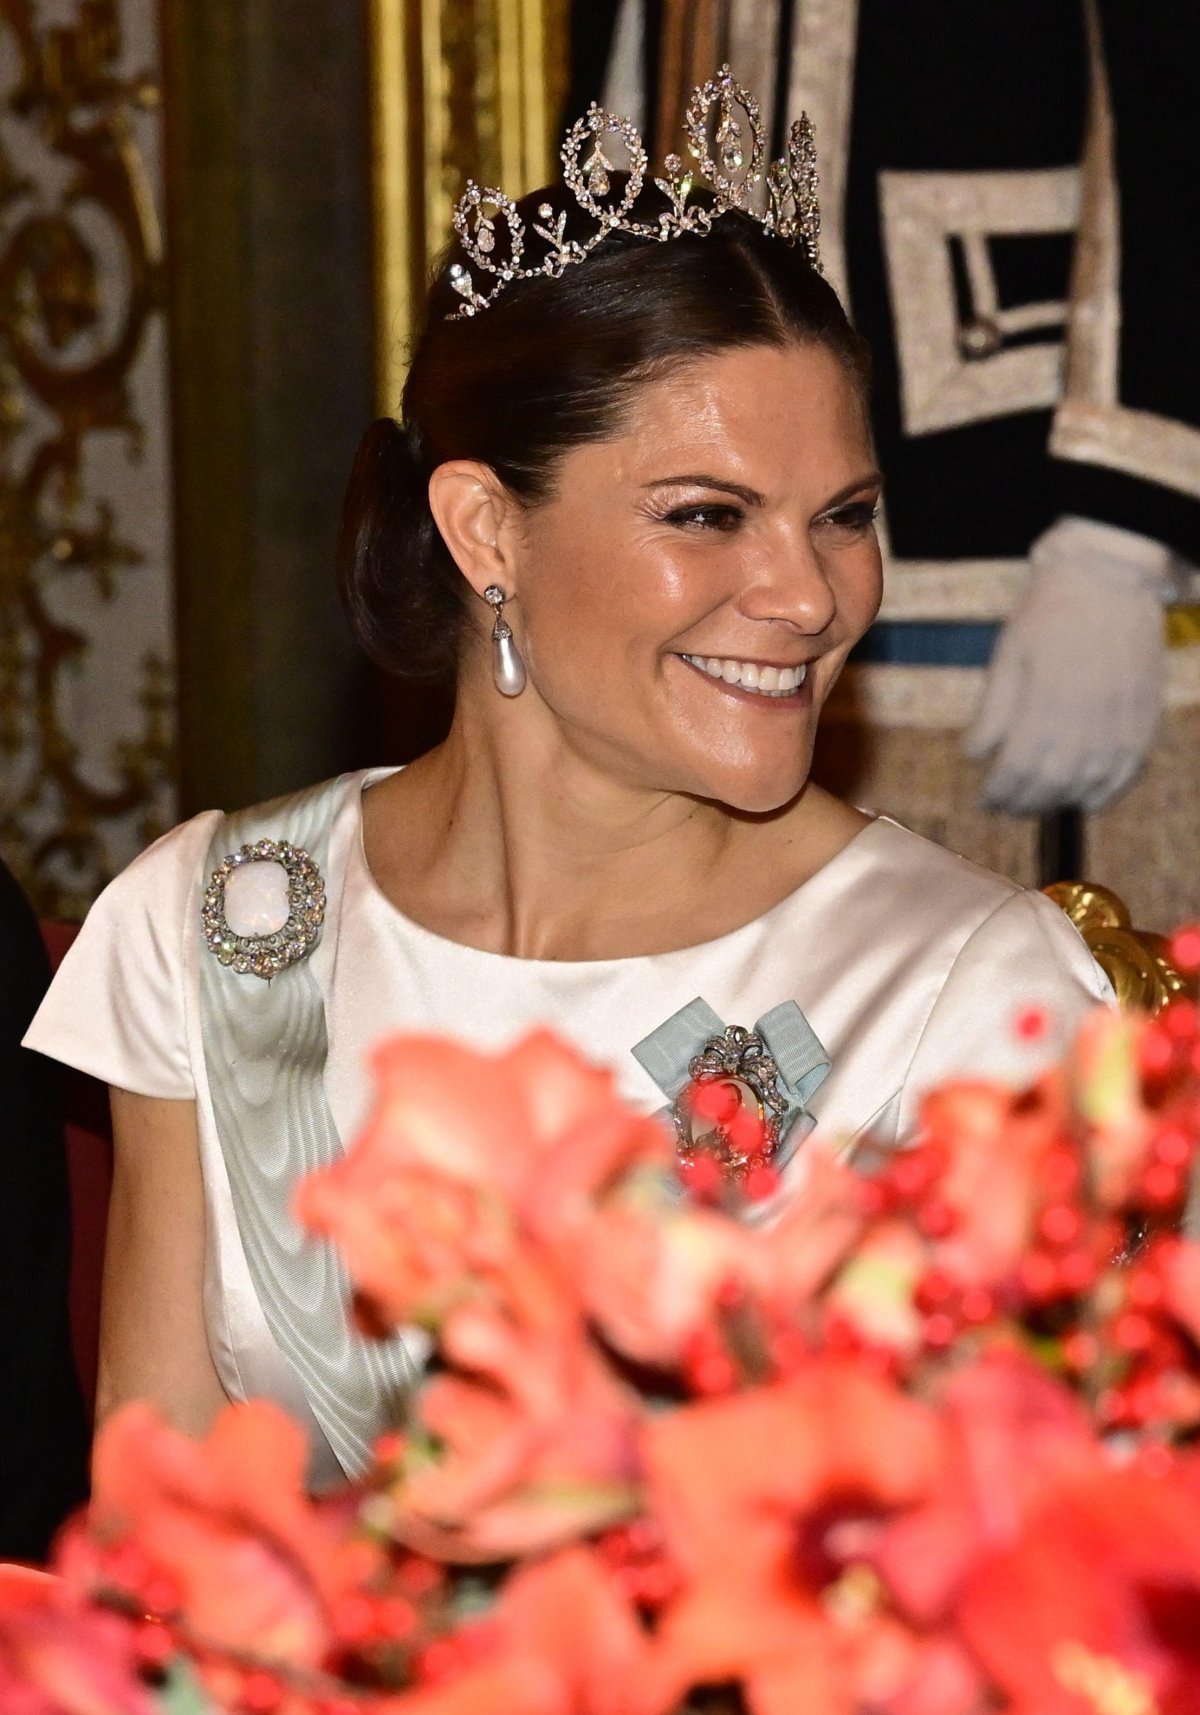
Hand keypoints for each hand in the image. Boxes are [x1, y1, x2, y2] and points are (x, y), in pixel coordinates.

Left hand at [965, 516, 1169, 814]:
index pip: (1018, 770)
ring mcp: (1121, 719)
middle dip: (1024, 803)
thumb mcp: (1008, 655)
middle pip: (1052, 783)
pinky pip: (1130, 769)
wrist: (1109, 576)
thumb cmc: (1050, 612)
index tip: (985, 801)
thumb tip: (975, 756)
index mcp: (1046, 703)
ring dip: (1060, 802)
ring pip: (1091, 783)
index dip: (999, 793)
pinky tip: (1087, 801)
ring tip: (1039, 803)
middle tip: (1006, 807)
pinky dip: (1108, 792)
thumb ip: (994, 711)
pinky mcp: (1146, 715)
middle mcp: (1087, 719)